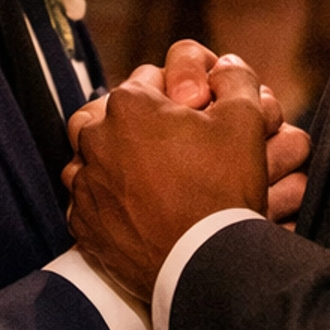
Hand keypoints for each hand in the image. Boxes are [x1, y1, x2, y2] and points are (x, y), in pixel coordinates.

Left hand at [74, 40, 307, 225]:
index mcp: (129, 104)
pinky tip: (135, 209)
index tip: (191, 116)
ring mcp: (86, 184)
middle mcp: (96, 139)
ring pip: (93, 157)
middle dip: (136, 124)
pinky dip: (107, 201)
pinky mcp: (84, 225)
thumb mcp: (245, 121)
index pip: (148, 81)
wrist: (205, 263)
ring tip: (150, 178)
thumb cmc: (223, 189)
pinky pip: (88, 202)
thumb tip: (225, 66)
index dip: (175, 95)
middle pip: (112, 115)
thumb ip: (235, 80)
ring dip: (115, 161)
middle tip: (169, 146)